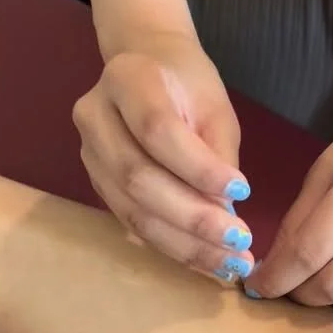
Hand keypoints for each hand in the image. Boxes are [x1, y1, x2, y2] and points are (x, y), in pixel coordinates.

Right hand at [73, 29, 253, 280]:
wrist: (146, 69)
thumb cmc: (187, 86)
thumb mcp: (214, 108)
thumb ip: (219, 157)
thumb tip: (227, 219)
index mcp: (126, 79)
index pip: (157, 130)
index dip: (198, 168)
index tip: (243, 192)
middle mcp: (95, 116)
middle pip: (138, 178)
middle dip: (193, 218)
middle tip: (239, 243)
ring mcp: (89, 155)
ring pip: (133, 210)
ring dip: (185, 244)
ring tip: (229, 263)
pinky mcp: (96, 185)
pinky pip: (133, 224)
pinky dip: (173, 245)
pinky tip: (206, 261)